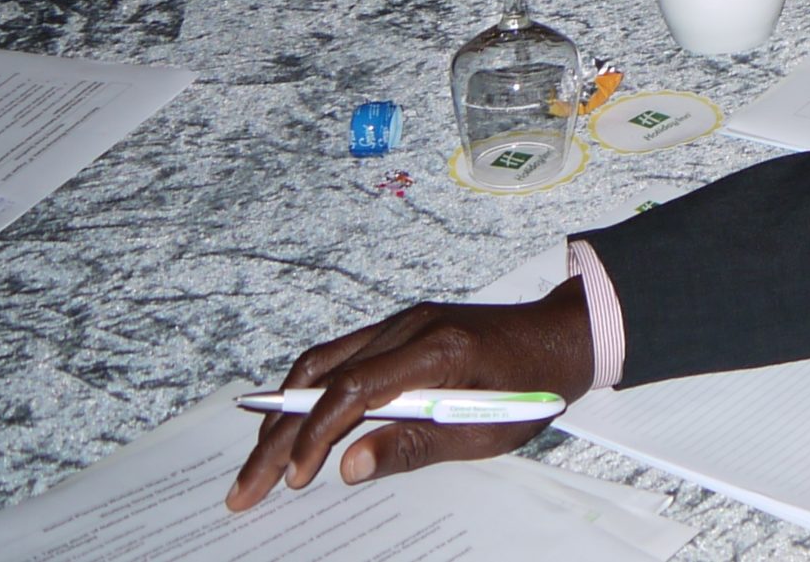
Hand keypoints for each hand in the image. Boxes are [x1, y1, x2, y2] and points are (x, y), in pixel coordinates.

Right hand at [228, 279, 594, 510]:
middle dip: (278, 435)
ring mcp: (402, 322)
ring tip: (257, 463)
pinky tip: (292, 425)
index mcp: (436, 349)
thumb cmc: (534, 386)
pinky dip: (310, 392)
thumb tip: (348, 467)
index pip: (354, 390)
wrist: (564, 336)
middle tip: (245, 488)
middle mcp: (410, 327)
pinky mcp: (401, 328)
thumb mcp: (483, 430)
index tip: (294, 478)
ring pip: (322, 363)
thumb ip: (414, 446)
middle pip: (323, 377)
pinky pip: (342, 357)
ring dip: (284, 412)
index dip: (315, 436)